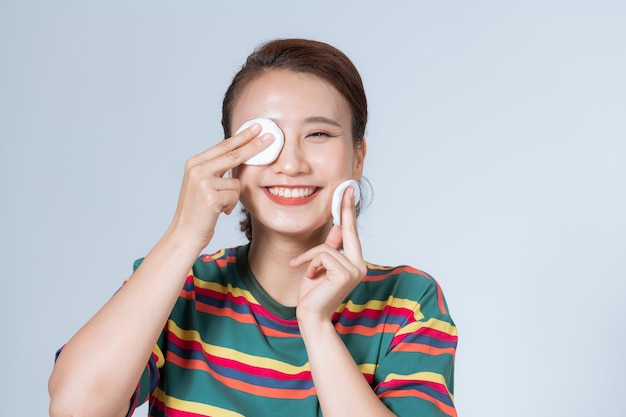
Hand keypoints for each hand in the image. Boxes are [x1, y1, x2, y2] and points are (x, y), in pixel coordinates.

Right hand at [166, 124, 273, 248]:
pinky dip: (231, 206)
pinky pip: (235, 196)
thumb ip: (216, 170)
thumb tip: (240, 155)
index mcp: (194, 163)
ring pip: (237, 182)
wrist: (184, 234)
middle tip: (271, 137)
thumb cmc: (198, 212)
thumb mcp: (203, 185)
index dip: (242, 136)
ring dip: (233, 196)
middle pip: (233, 155)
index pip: (223, 146)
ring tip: (219, 206)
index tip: (257, 127)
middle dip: (254, 146)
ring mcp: (203, 182)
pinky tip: (219, 212)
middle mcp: (197, 169)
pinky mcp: (211, 197)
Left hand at [290, 186, 366, 323]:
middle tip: (347, 188)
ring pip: (326, 247)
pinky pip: (322, 254)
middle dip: (345, 210)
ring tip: (307, 273)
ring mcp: (354, 270)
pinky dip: (309, 262)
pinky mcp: (344, 273)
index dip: (350, 213)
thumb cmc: (313, 295)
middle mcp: (359, 265)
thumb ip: (330, 249)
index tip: (350, 192)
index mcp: (355, 263)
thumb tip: (338, 229)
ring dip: (310, 258)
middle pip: (347, 232)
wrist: (311, 317)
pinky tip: (309, 276)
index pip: (352, 234)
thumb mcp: (319, 267)